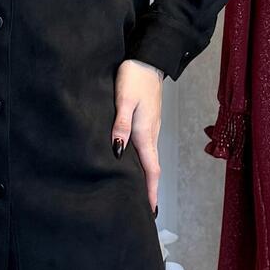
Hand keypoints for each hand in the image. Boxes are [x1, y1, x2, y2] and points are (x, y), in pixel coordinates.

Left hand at [112, 57, 164, 214]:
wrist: (148, 60)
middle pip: (151, 168)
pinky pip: (146, 148)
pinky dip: (144, 163)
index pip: (150, 168)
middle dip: (150, 189)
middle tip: (146, 209)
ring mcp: (150, 128)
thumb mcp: (124, 100)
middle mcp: (150, 134)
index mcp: (144, 132)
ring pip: (149, 158)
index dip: (151, 190)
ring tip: (141, 194)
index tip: (151, 210)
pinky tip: (135, 165)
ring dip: (147, 177)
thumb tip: (118, 151)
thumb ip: (121, 125)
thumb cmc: (134, 78)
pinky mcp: (147, 122)